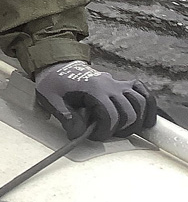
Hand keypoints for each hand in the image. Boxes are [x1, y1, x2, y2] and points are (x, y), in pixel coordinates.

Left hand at [34, 61, 156, 141]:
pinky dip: (149, 106)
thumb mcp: (51, 100)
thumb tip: (78, 134)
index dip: (105, 131)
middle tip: (107, 134)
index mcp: (93, 89)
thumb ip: (65, 117)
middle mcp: (110, 84)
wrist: (58, 66)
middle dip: (120, 128)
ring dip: (137, 120)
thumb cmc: (54, 84)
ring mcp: (118, 82)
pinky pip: (144, 92)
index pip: (110, 115)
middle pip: (129, 112)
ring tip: (124, 129)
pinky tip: (146, 119)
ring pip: (142, 102)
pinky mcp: (122, 83)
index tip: (94, 136)